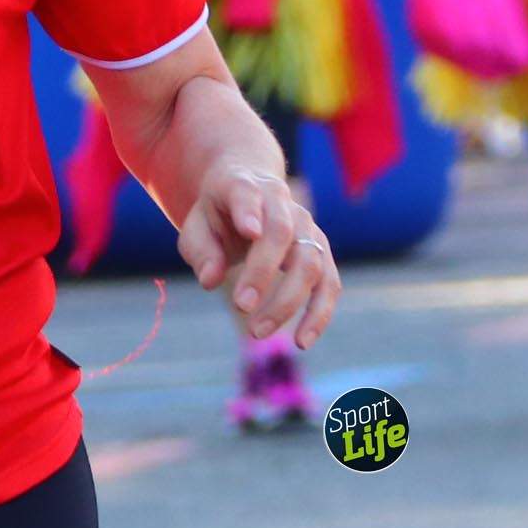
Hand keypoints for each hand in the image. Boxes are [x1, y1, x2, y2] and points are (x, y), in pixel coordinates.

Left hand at [175, 164, 338, 345]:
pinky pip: (329, 283)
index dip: (250, 211)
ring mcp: (306, 227)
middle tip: (240, 306)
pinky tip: (302, 341)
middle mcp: (281, 203)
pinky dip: (319, 313)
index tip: (250, 231)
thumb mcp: (197, 226)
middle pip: (282, 233)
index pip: (248, 194)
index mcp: (244, 186)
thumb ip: (200, 250)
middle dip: (263, 272)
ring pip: (311, 262)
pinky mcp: (320, 251)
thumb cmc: (219, 215)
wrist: (251, 192)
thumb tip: (210, 281)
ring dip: (288, 301)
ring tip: (259, 332)